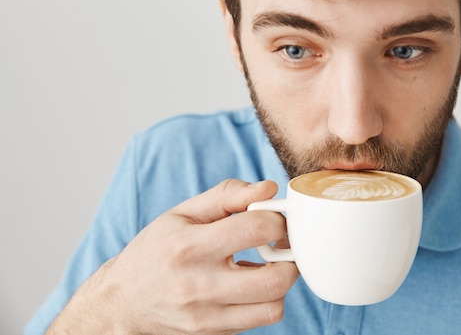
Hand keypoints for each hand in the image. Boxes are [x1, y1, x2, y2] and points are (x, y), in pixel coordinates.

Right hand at [46, 179, 299, 334]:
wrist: (123, 302)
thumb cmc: (155, 251)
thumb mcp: (183, 213)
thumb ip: (228, 195)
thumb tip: (270, 188)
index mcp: (190, 246)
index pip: (256, 229)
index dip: (277, 219)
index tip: (273, 218)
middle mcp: (198, 285)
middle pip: (276, 278)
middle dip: (290, 257)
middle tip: (280, 246)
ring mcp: (207, 316)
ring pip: (274, 306)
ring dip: (280, 283)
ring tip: (265, 267)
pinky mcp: (213, 334)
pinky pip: (259, 321)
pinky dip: (264, 302)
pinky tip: (248, 287)